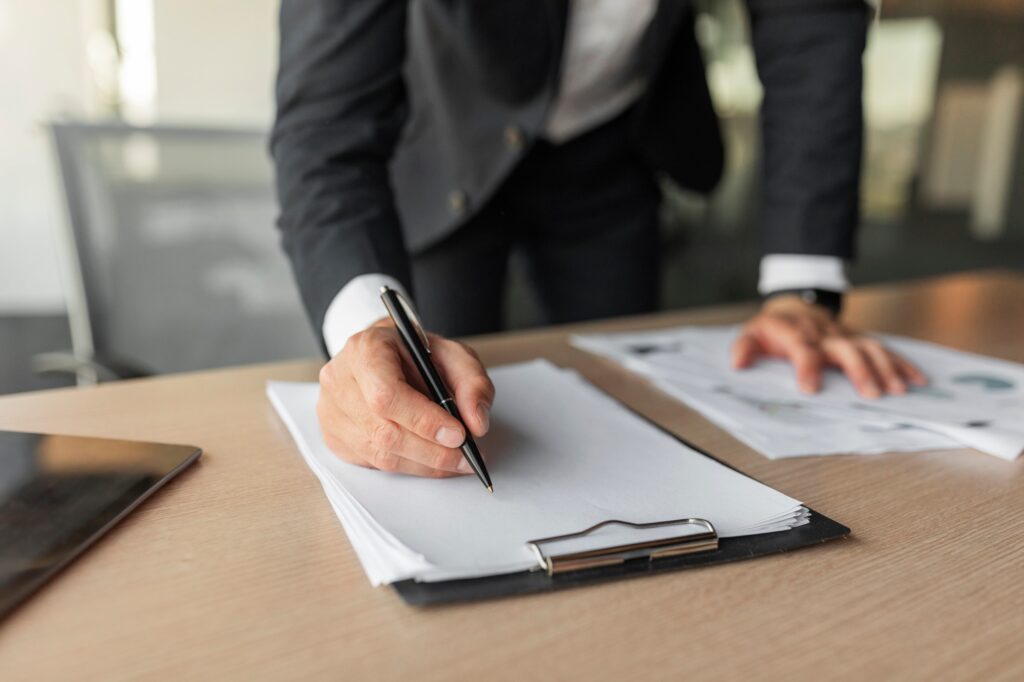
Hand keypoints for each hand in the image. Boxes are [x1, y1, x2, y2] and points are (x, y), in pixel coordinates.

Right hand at [317, 318, 494, 476]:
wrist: (385, 354)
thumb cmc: (415, 353)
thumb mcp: (454, 354)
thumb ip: (472, 384)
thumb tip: (476, 423)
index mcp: (366, 349)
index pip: (387, 394)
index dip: (424, 420)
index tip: (458, 435)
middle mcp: (340, 379)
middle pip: (384, 430)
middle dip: (432, 451)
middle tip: (466, 457)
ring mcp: (332, 410)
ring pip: (380, 452)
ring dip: (425, 464)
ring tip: (456, 461)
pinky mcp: (334, 436)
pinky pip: (374, 463)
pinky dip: (410, 466)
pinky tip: (431, 459)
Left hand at [731, 295, 926, 397]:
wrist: (797, 306)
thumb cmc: (775, 329)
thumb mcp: (753, 333)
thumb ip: (745, 348)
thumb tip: (737, 362)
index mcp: (798, 336)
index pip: (803, 350)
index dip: (807, 368)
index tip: (810, 389)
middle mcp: (827, 335)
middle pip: (846, 350)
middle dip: (860, 371)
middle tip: (871, 395)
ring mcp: (847, 336)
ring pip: (871, 349)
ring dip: (886, 368)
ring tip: (899, 391)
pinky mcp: (861, 340)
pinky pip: (885, 349)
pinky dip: (903, 363)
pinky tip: (918, 380)